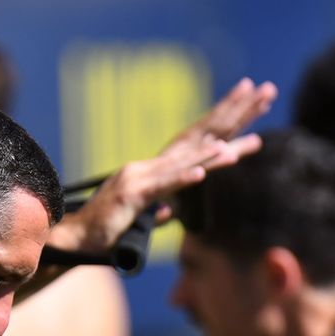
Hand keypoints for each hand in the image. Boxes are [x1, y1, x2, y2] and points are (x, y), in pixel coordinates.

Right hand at [56, 78, 275, 253]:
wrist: (72, 239)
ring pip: (181, 164)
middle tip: (262, 96)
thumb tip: (168, 209)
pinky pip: (161, 187)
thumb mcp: (137, 217)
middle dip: (233, 118)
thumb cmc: (103, 231)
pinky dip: (182, 179)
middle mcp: (146, 167)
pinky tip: (201, 174)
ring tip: (238, 148)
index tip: (255, 117)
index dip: (225, 131)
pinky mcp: (130, 195)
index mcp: (150, 171)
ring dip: (210, 155)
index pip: (194, 147)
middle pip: (195, 142)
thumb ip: (155, 209)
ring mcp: (137, 179)